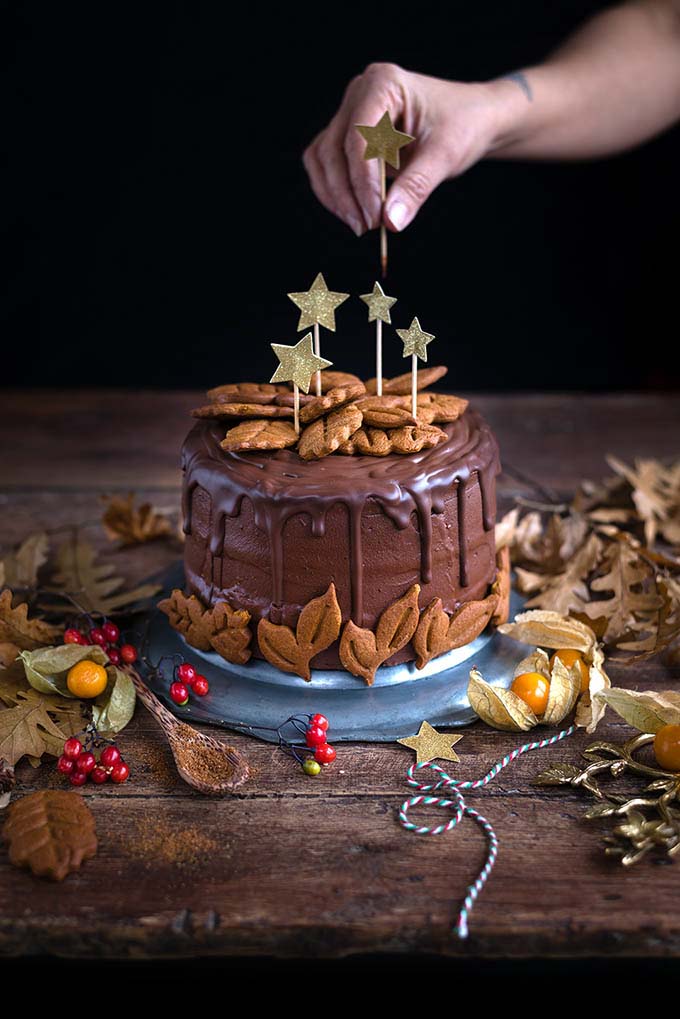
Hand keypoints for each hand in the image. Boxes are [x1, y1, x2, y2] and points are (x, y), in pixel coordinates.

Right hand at [303, 63, 522, 234]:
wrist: (472, 118)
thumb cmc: (463, 125)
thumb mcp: (445, 155)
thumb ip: (416, 187)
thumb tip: (391, 222)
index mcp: (383, 83)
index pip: (358, 137)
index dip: (363, 182)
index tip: (375, 217)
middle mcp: (359, 93)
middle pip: (333, 149)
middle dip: (346, 193)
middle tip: (368, 226)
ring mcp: (350, 113)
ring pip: (322, 158)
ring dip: (335, 195)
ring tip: (362, 224)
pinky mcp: (348, 135)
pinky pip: (327, 165)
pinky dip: (336, 192)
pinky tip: (356, 212)